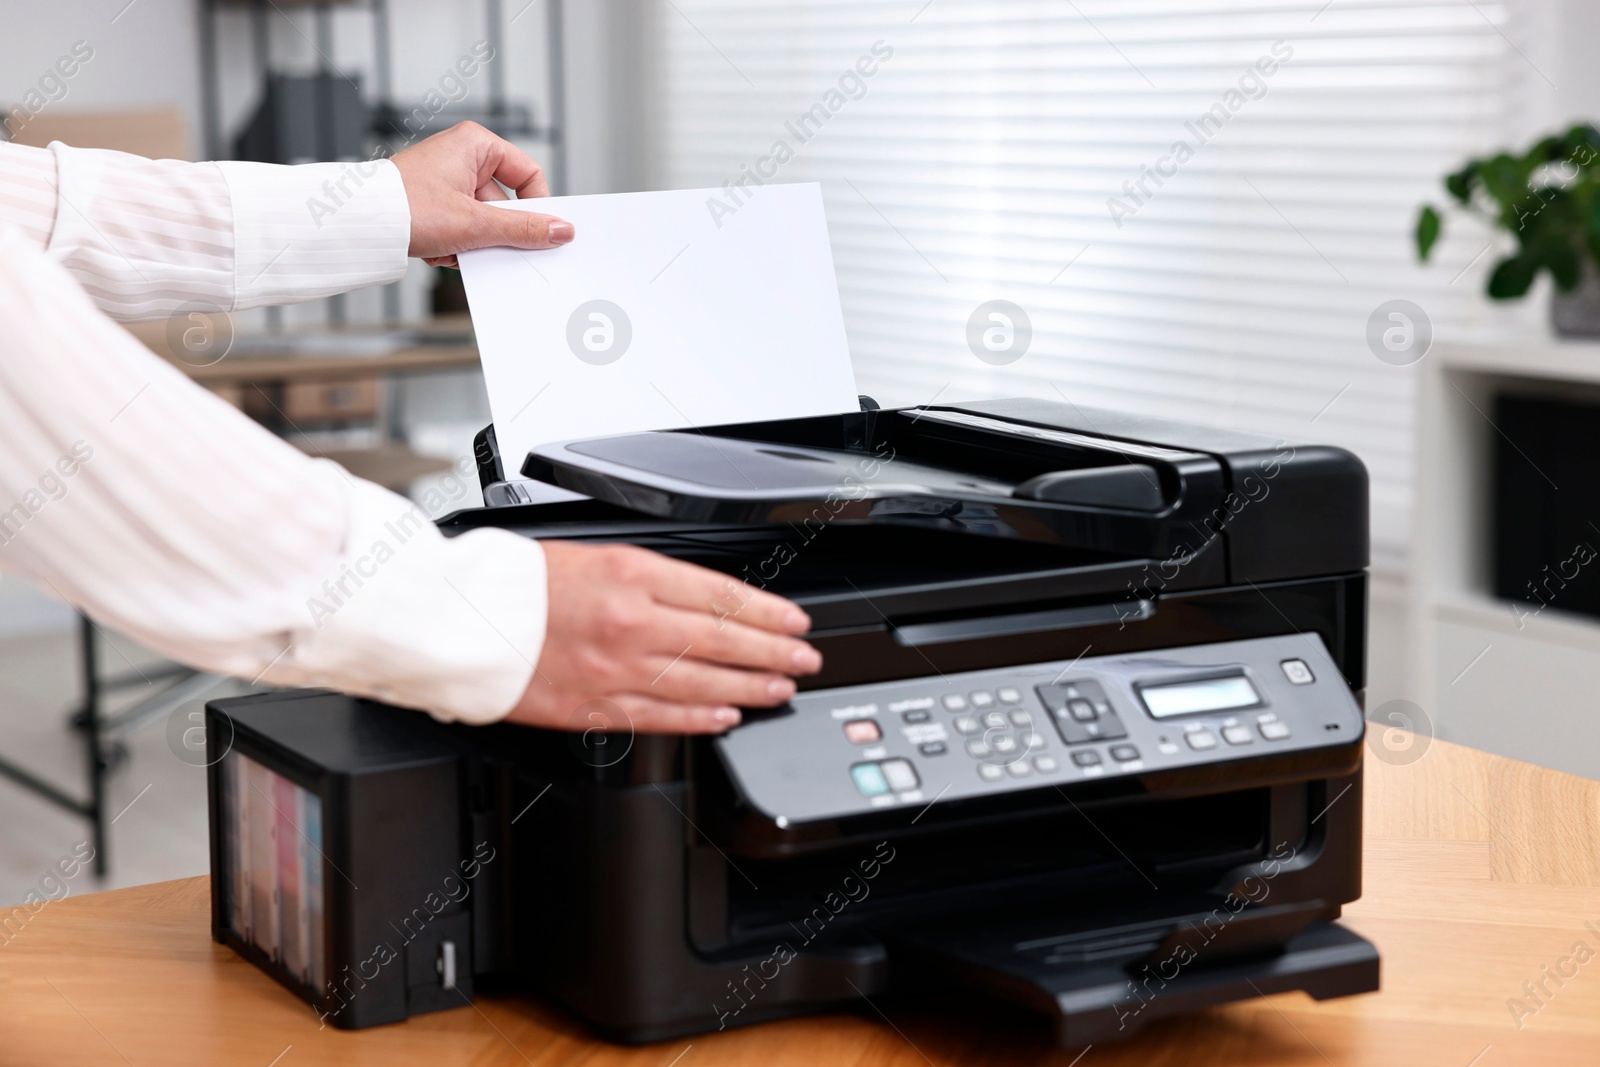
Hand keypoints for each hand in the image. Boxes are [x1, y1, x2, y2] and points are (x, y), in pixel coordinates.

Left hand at [389, 121, 572, 267]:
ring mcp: (446, 181)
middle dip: (496, 232)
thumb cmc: (405, 208)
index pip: (528, 174)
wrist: (356, 225)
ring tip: (453, 246)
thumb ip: (523, 229)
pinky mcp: (433, 202)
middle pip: (505, 202)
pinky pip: (462, 227)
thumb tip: (561, 230)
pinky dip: (455, 244)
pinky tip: (437, 249)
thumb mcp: (475, 223)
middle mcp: (462, 157)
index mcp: (476, 144)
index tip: (541, 232)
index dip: (538, 206)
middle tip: (490, 246)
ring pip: (483, 220)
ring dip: (474, 242)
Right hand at [506, 541, 821, 733]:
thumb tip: (705, 600)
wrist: (460, 618)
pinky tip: (727, 715)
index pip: (720, 594)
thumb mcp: (596, 555)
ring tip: (780, 687)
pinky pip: (660, 716)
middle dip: (773, 650)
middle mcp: (630, 621)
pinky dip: (700, 718)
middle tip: (804, 657)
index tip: (793, 620)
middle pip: (722, 639)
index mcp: (632, 574)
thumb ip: (651, 578)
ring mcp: (614, 668)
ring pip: (701, 681)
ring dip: (750, 686)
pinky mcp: (592, 706)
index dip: (766, 612)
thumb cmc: (519, 583)